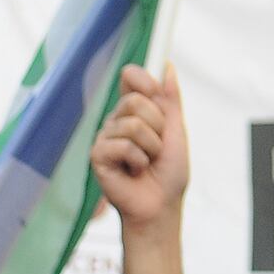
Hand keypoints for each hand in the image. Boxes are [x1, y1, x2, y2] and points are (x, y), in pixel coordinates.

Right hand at [89, 64, 187, 230]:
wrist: (161, 206)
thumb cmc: (168, 174)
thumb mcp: (175, 131)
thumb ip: (170, 99)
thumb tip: (167, 66)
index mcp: (134, 111)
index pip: (131, 76)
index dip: (145, 80)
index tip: (156, 92)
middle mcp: (116, 121)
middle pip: (135, 100)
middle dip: (157, 125)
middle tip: (157, 147)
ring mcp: (105, 137)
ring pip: (132, 124)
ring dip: (151, 147)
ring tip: (147, 163)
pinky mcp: (98, 155)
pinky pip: (123, 145)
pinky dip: (138, 161)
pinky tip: (134, 172)